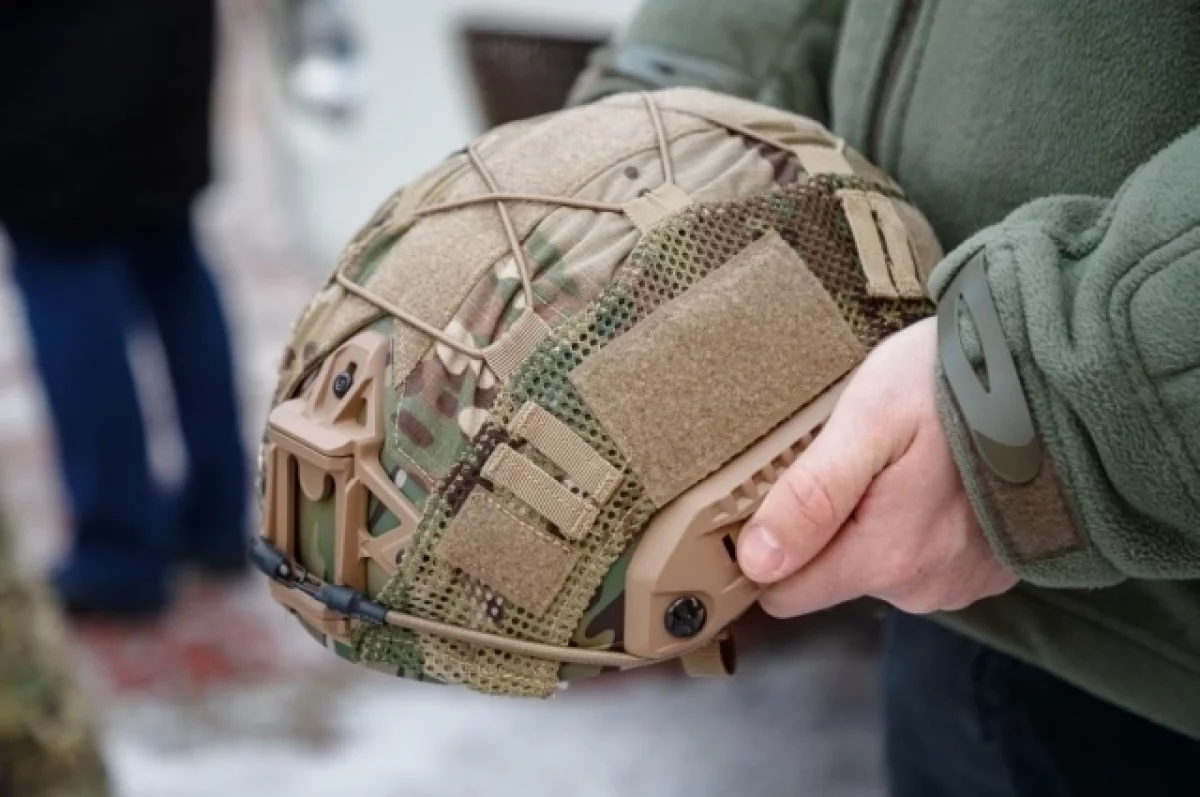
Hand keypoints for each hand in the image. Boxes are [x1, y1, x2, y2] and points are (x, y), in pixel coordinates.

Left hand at [736, 318, 1016, 616]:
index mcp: (886, 557)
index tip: (773, 496)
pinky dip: (920, 522)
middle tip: (849, 459)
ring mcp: (960, 580)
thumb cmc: (957, 386)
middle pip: (831, 576)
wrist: (1062, 377)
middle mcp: (923, 585)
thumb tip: (757, 562)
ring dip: (874, 521)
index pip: (786, 593)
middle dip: (825, 527)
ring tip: (898, 458)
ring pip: (878, 566)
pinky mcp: (988, 568)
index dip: (767, 549)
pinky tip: (936, 476)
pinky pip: (924, 558)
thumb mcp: (869, 421)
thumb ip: (812, 497)